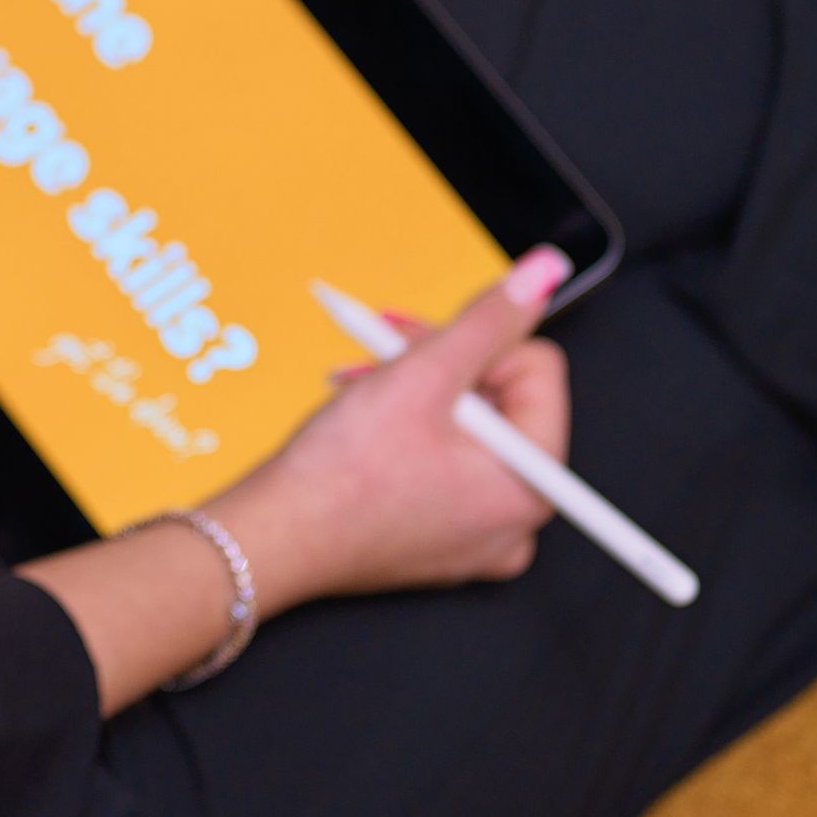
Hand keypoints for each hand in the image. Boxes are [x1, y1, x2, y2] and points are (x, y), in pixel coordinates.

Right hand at [210, 248, 574, 606]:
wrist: (272, 540)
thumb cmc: (340, 476)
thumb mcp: (423, 374)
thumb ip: (490, 319)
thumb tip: (544, 275)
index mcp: (531, 485)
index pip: (535, 369)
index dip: (473, 343)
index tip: (420, 347)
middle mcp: (515, 521)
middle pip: (501, 400)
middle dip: (439, 366)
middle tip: (382, 355)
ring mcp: (477, 538)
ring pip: (468, 431)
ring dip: (417, 393)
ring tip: (362, 385)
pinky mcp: (441, 542)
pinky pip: (445, 470)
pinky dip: (411, 437)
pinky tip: (369, 423)